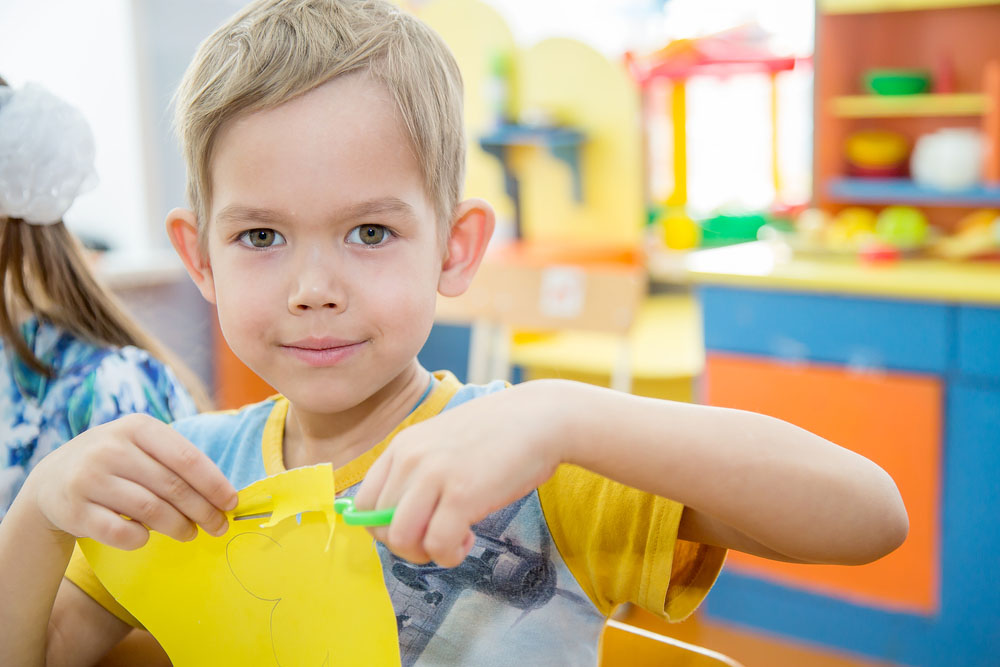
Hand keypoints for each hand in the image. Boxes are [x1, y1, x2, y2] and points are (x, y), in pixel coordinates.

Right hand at [24, 414, 238, 549]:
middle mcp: (110, 448)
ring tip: (190, 533)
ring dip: (179, 527)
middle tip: (218, 526)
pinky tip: (148, 537)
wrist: (52, 481)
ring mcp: (89, 479)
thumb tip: (223, 496)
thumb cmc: (115, 464)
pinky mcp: (75, 511)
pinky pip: (121, 532)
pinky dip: (141, 539)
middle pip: (173, 486)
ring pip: (151, 510)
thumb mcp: (141, 447)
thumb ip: (177, 462)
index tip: (231, 503)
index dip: (214, 484)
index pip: (187, 458)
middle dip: (203, 511)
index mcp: (137, 427)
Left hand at [354, 382, 565, 567]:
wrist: (541, 418)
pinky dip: (450, 555)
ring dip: (425, 554)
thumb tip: (397, 519)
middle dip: (407, 545)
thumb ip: (418, 472)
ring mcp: (434, 476)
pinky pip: (437, 545)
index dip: (384, 527)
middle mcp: (410, 459)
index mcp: (402, 446)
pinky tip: (468, 539)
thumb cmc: (498, 434)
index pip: (364, 503)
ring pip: (401, 540)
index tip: (413, 529)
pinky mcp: (462, 495)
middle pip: (380, 527)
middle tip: (437, 538)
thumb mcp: (443, 443)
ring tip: (453, 541)